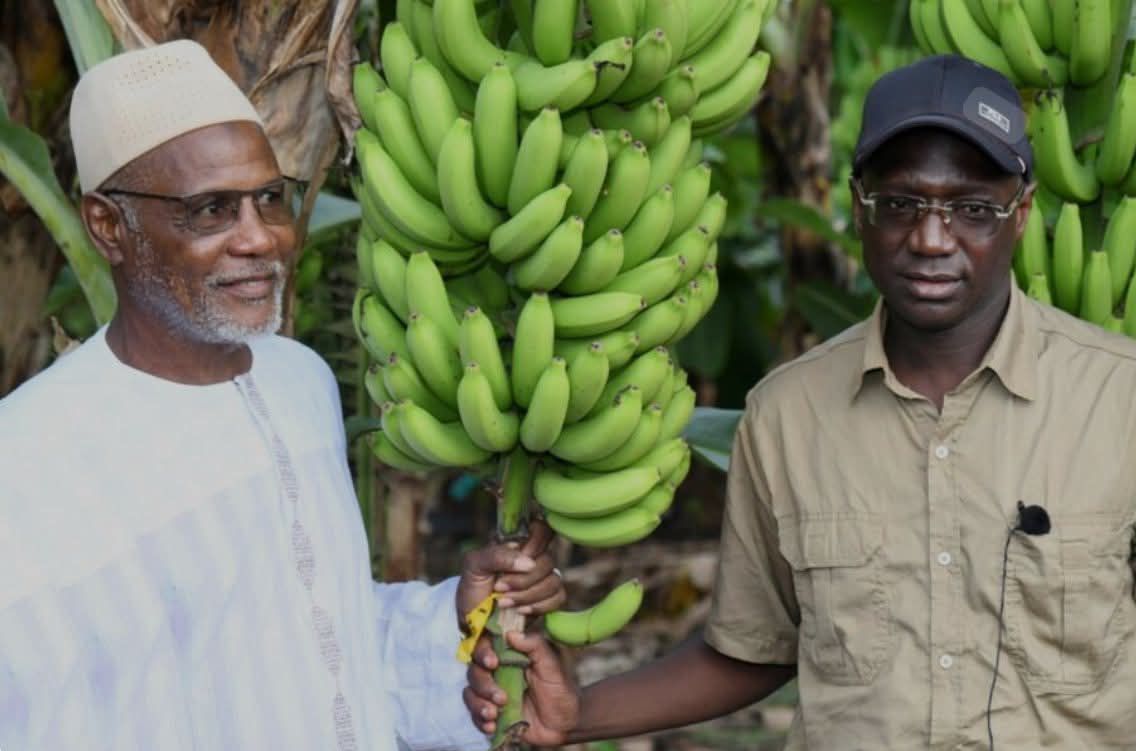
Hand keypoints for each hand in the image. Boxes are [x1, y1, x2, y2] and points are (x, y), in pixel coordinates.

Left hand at [456, 520, 565, 625]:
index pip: (541, 529)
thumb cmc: (472, 587)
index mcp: (518, 544)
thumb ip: (497, 555)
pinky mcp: (548, 599)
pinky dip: (539, 606)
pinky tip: (520, 611)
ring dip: (527, 595)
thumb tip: (529, 563)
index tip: (520, 555)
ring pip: (554, 580)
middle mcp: (533, 558)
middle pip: (547, 560)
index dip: (536, 541)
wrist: (472, 621)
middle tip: (499, 587)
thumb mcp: (474, 565)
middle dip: (522, 579)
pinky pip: (558, 597)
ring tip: (503, 602)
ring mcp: (543, 579)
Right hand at [465, 630, 579, 744]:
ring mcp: (492, 693)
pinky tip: (492, 725)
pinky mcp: (491, 712)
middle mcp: (497, 672)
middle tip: (500, 696)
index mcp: (510, 655)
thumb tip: (512, 634)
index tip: (493, 662)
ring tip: (495, 713)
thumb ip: (536, 646)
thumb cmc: (560, 689)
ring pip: (471, 692)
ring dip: (479, 703)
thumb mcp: (552, 665)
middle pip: (474, 670)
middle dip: (483, 683)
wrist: (565, 723)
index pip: (486, 646)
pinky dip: (479, 720)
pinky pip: (475, 714)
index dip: (483, 652)